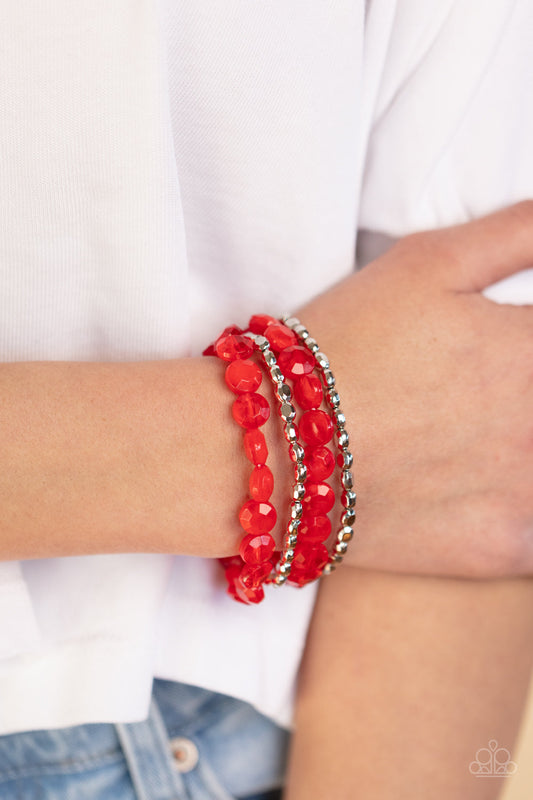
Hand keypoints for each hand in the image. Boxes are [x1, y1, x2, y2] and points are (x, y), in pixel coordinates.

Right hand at [299, 202, 532, 577]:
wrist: (272, 448)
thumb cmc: (344, 346)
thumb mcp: (427, 262)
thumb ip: (516, 232)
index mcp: (531, 351)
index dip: (522, 344)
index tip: (503, 348)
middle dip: (518, 392)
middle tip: (467, 393)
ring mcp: (528, 493)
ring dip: (522, 450)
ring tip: (467, 434)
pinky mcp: (502, 548)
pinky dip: (519, 513)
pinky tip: (481, 491)